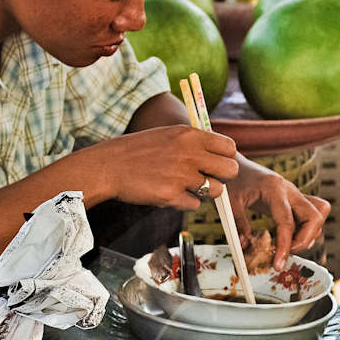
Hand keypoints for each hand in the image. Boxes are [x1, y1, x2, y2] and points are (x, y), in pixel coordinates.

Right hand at [100, 126, 239, 208]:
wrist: (109, 166)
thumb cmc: (140, 151)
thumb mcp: (168, 135)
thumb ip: (194, 142)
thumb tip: (221, 154)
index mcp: (189, 135)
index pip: (229, 147)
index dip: (227, 157)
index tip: (217, 162)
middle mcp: (189, 154)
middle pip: (230, 171)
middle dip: (223, 177)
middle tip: (209, 178)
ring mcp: (181, 176)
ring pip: (216, 191)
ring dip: (206, 192)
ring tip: (187, 186)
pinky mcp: (171, 196)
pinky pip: (195, 204)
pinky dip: (186, 202)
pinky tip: (171, 193)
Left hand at [229, 158, 330, 268]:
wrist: (238, 166)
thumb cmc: (234, 179)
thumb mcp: (230, 201)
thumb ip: (238, 224)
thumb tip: (245, 246)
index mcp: (274, 189)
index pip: (287, 221)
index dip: (285, 245)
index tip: (279, 263)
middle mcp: (290, 190)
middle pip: (315, 216)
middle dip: (306, 239)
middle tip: (288, 252)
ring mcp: (296, 194)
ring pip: (319, 215)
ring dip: (309, 234)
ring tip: (289, 245)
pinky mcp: (296, 200)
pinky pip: (313, 214)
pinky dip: (307, 230)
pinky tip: (290, 238)